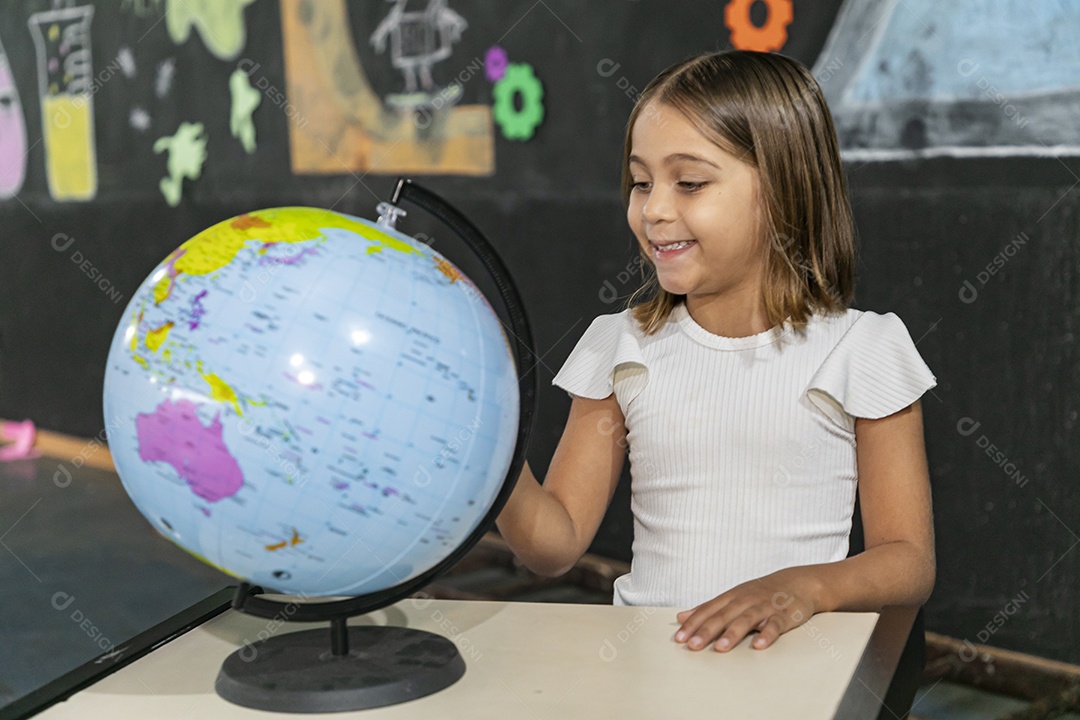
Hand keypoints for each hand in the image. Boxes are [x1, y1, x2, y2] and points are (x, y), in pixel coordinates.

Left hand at [673, 567, 820, 651]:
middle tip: (693, 646)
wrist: (797, 583)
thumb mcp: (732, 597)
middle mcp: (745, 600)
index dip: (693, 623)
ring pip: (746, 619)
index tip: (680, 638)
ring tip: (720, 647)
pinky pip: (775, 625)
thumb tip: (681, 617)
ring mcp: (764, 607)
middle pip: (723, 615)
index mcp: (731, 596)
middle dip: (706, 630)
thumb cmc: (760, 593)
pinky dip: (767, 635)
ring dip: (733, 633)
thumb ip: (708, 608)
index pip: (708, 610)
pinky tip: (758, 645)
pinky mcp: (783, 615)